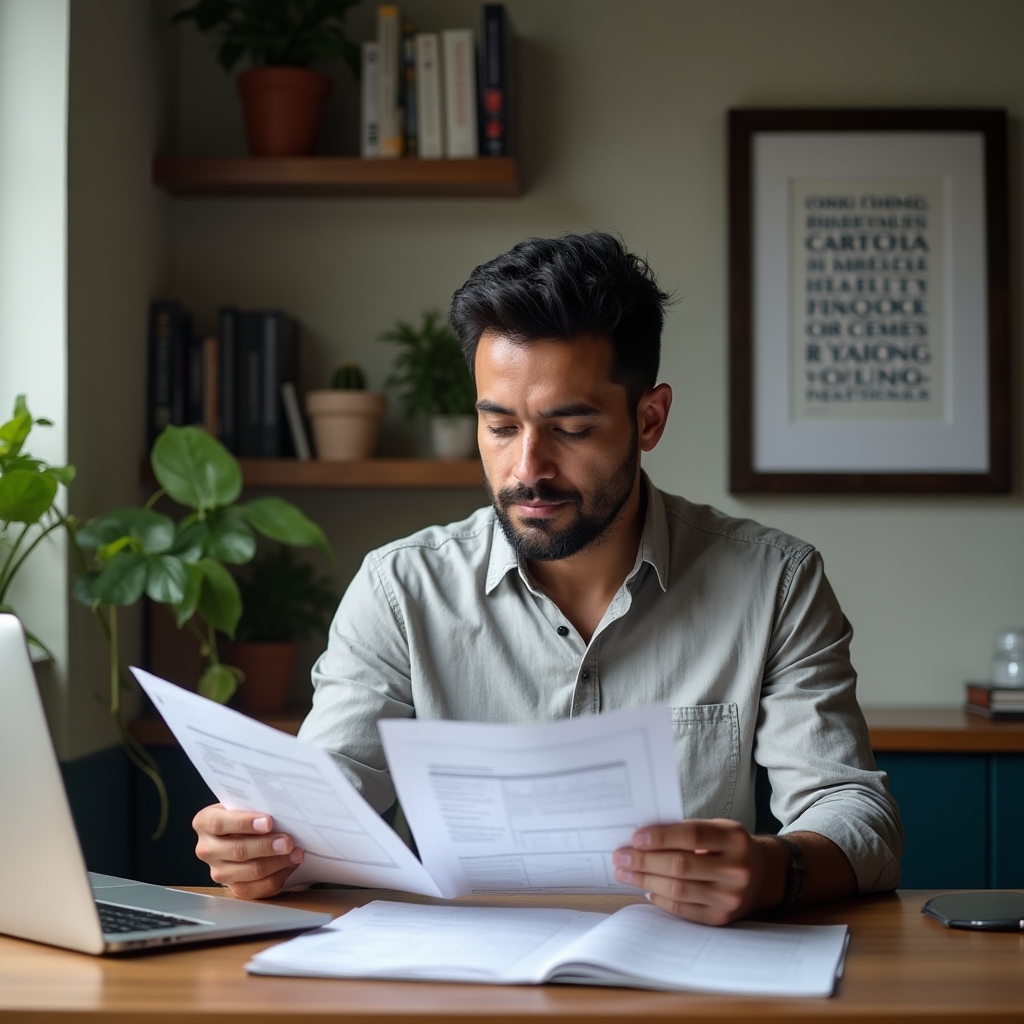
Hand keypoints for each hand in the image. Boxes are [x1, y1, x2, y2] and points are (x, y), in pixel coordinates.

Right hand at [192, 803, 304, 897]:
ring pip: (250, 871)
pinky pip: (258, 888)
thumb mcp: (243, 803)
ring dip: (277, 862)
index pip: (219, 823)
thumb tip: (281, 809)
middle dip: (266, 846)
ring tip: (295, 853)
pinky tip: (290, 865)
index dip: (244, 823)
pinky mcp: (234, 888)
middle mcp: (207, 849)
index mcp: (205, 823)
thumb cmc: (245, 813)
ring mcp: (219, 871)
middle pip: (237, 850)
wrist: (242, 831)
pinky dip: (278, 876)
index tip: (268, 822)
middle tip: (288, 841)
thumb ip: (255, 806)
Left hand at [613, 819, 787, 925]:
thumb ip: (686, 832)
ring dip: (645, 880)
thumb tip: (641, 839)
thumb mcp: (717, 829)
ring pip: (678, 889)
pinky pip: (684, 910)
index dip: (661, 836)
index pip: (692, 835)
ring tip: (624, 873)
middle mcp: (737, 869)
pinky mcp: (722, 918)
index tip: (635, 837)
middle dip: (644, 861)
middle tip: (620, 856)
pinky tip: (646, 888)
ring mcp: (730, 897)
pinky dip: (661, 899)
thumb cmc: (729, 846)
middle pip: (681, 865)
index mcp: (735, 839)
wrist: (763, 876)